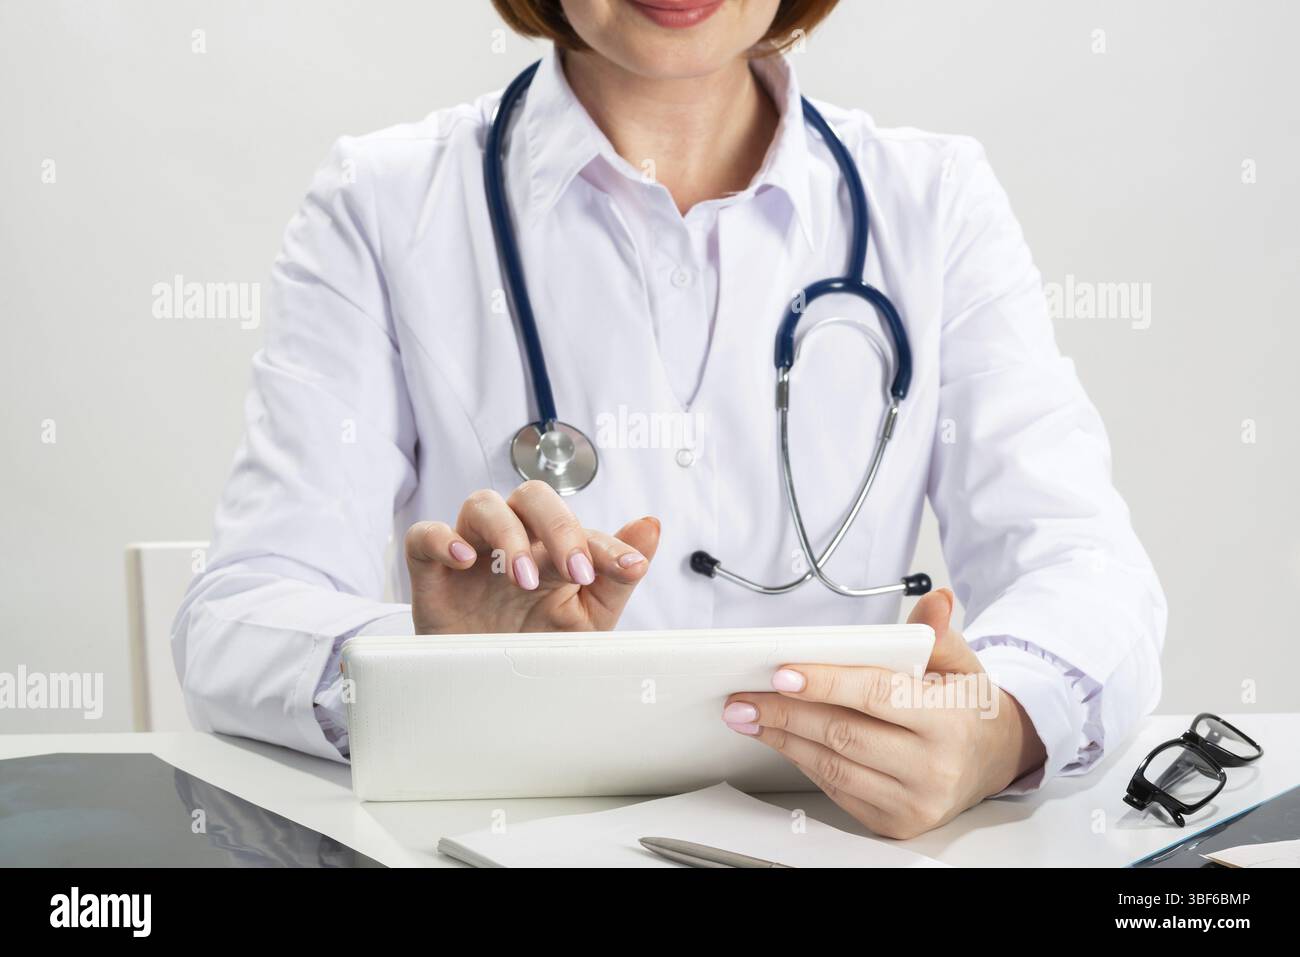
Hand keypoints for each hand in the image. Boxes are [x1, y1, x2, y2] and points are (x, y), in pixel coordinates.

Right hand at [403, 480, 659, 633]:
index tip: (628, 568)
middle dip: (558, 527)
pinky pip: (425, 534)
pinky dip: (442, 538)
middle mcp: (514, 540)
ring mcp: (472, 551)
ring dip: (508, 534)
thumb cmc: (535, 645)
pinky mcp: (430, 570)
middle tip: (573, 571)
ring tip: (520, 578)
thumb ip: (617, 576)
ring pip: (482, 504)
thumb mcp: (586, 620)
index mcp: (552, 548)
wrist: (484, 688)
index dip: (607, 544)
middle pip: (532, 496)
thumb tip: (651, 525)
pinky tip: (463, 559)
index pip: (580, 526)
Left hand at [721, 589, 1046, 838]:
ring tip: (750, 715)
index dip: (825, 684)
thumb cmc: (967, 708)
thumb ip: (936, 633)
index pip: (876, 695)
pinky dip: (802, 760)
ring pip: (832, 766)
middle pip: (843, 734)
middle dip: (786, 712)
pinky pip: (836, 789)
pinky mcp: (894, 822)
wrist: (991, 761)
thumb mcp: (962, 663)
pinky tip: (781, 738)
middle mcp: (933, 768)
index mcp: (949, 721)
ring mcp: (913, 801)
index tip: (782, 674)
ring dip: (783, 738)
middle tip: (745, 696)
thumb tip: (933, 601)